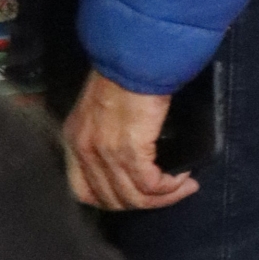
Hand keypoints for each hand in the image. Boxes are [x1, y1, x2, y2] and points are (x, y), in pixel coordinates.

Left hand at [62, 69, 195, 210]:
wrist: (134, 56)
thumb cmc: (123, 73)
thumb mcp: (102, 107)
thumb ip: (107, 133)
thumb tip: (131, 155)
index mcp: (75, 140)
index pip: (83, 191)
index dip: (111, 201)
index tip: (135, 196)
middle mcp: (85, 150)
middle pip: (111, 199)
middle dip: (143, 203)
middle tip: (168, 194)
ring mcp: (105, 152)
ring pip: (133, 197)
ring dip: (163, 197)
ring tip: (182, 186)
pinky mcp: (129, 150)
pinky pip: (150, 184)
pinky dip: (169, 187)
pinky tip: (182, 177)